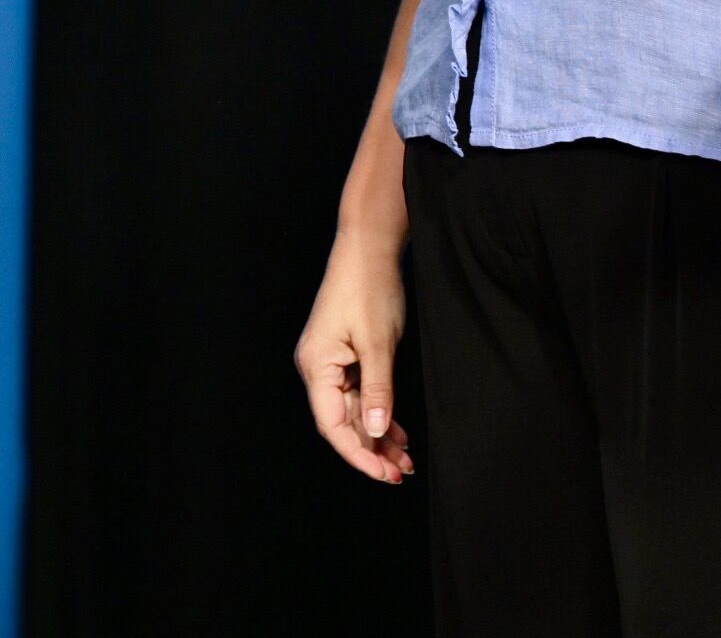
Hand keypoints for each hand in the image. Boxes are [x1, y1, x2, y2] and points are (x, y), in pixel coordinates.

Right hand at [294, 230, 415, 484]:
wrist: (368, 247)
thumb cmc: (368, 287)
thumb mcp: (377, 343)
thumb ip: (377, 389)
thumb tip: (374, 430)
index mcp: (316, 365)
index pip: (332, 424)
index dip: (358, 453)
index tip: (383, 473)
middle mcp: (318, 367)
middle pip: (342, 421)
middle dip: (372, 449)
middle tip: (401, 473)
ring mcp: (331, 362)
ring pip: (353, 410)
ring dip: (378, 434)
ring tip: (404, 459)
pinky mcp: (345, 355)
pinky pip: (359, 394)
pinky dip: (378, 412)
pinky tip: (398, 432)